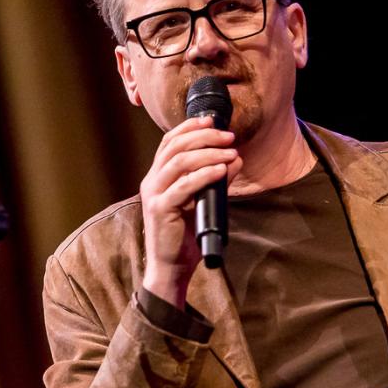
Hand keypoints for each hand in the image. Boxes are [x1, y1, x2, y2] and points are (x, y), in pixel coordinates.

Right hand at [139, 116, 241, 307]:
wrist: (172, 267)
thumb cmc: (187, 235)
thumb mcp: (205, 202)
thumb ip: (216, 180)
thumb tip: (235, 157)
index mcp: (158, 176)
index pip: (170, 142)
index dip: (190, 127)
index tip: (213, 120)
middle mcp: (152, 181)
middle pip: (174, 146)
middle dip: (204, 136)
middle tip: (229, 136)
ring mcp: (154, 195)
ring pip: (179, 162)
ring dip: (208, 153)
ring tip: (230, 152)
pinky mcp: (160, 209)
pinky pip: (184, 186)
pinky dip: (204, 175)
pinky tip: (221, 170)